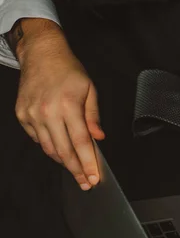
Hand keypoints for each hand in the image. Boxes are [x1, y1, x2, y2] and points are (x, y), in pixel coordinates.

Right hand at [14, 19, 104, 189]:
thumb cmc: (69, 70)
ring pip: (48, 148)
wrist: (41, 54)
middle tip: (85, 183)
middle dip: (76, 170)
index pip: (80, 142)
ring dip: (62, 161)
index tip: (93, 178)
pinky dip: (49, 147)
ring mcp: (32, 115)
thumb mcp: (90, 89)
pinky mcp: (22, 115)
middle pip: (63, 151)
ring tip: (75, 170)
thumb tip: (99, 138)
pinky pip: (37, 139)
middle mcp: (48, 113)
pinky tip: (59, 151)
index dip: (87, 163)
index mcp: (68, 106)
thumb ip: (93, 116)